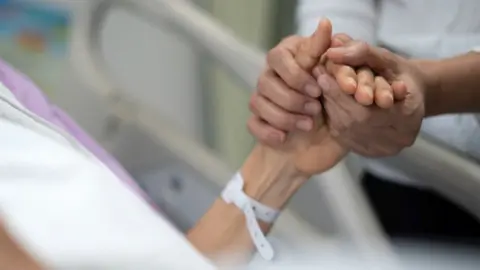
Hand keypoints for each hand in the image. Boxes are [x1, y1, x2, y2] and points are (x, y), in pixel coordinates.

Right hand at [249, 19, 346, 174]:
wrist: (323, 150)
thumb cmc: (335, 114)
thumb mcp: (339, 87)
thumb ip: (331, 58)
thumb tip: (326, 25)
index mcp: (291, 61)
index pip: (280, 55)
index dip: (297, 75)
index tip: (317, 90)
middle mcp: (273, 76)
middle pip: (265, 79)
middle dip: (292, 98)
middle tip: (315, 109)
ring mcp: (262, 99)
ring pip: (258, 101)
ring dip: (284, 116)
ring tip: (308, 125)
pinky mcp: (257, 122)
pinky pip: (252, 122)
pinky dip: (269, 132)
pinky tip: (285, 138)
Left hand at [321, 39, 426, 155]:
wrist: (412, 95)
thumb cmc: (398, 73)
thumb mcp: (386, 57)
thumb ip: (361, 52)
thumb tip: (333, 46)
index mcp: (409, 115)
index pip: (366, 106)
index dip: (340, 90)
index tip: (321, 71)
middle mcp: (398, 139)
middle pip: (355, 120)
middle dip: (333, 97)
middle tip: (316, 77)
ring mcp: (384, 149)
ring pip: (347, 130)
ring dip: (330, 106)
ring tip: (317, 87)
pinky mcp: (370, 152)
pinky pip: (345, 137)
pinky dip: (333, 118)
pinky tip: (327, 102)